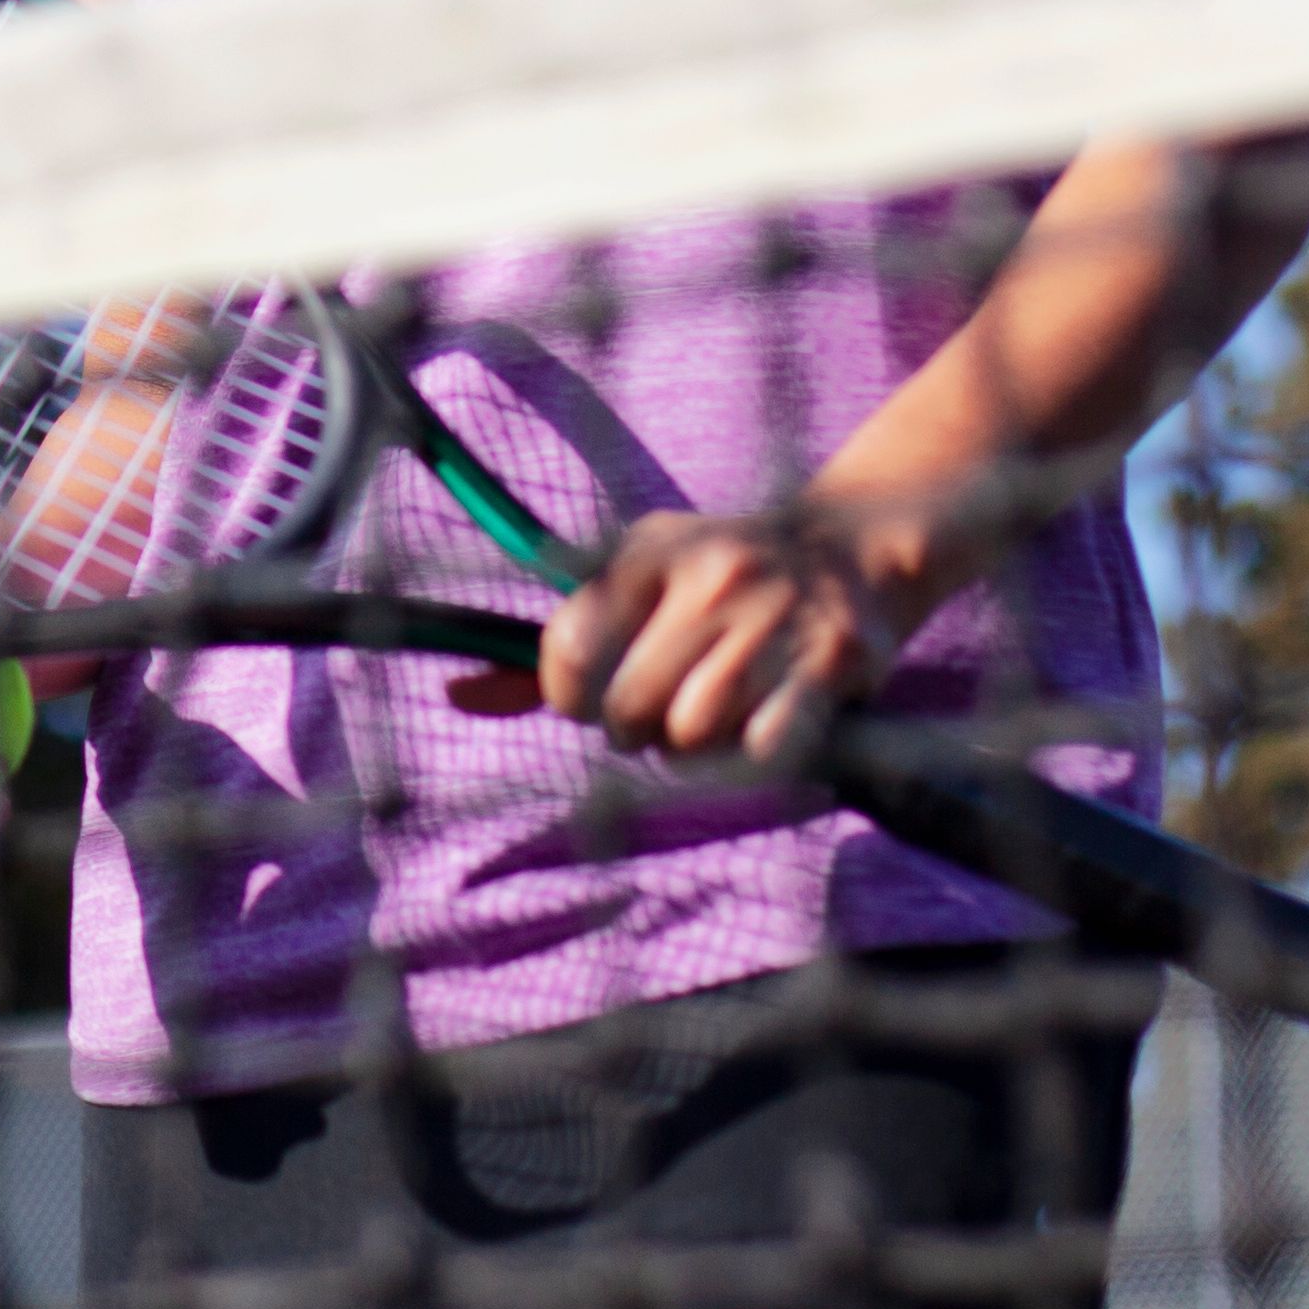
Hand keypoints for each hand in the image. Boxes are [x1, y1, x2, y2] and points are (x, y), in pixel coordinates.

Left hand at [456, 509, 918, 772]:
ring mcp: (773, 619)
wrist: (852, 550)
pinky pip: (765, 751)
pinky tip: (761, 727)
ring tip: (712, 717)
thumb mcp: (634, 584)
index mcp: (646, 552)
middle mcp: (709, 577)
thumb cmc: (716, 582)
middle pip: (630, 708)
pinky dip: (753, 759)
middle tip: (663, 710)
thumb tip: (456, 697)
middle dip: (636, 729)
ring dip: (695, 750)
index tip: (595, 693)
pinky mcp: (831, 662)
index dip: (572, 695)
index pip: (569, 649)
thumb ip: (549, 648)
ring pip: (693, 736)